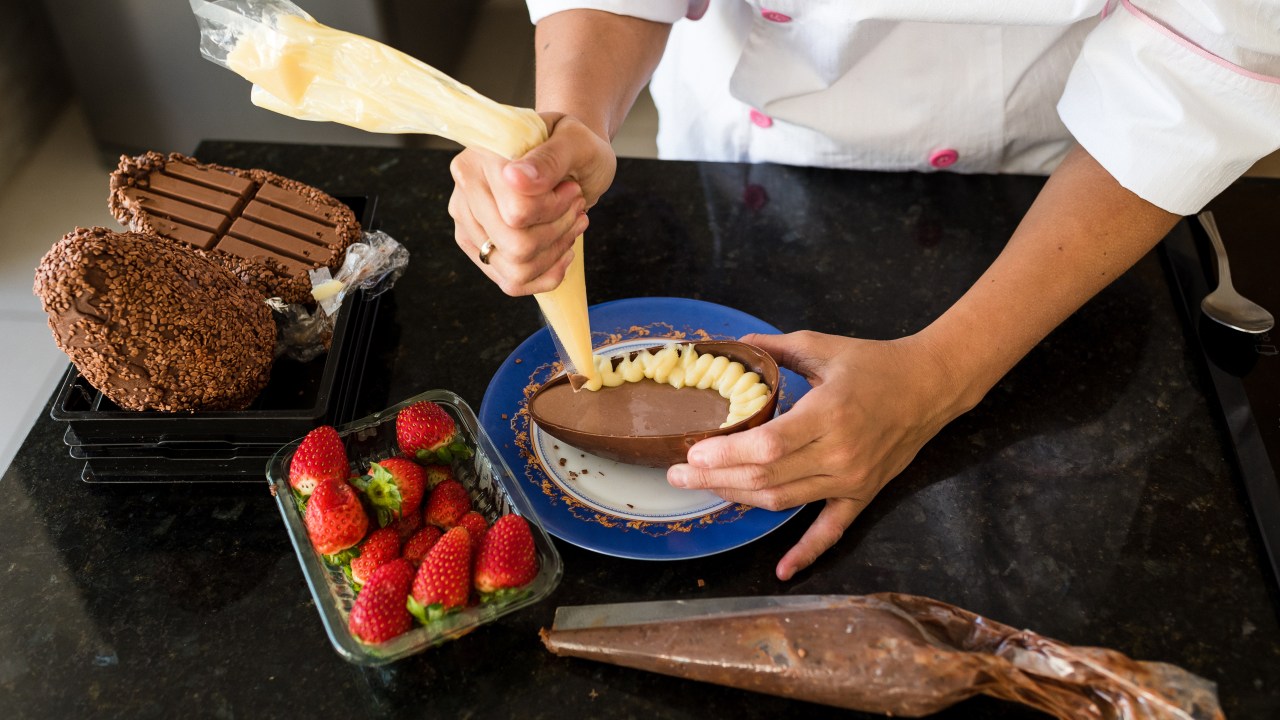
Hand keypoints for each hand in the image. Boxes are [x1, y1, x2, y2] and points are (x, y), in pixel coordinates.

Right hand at [448, 112, 616, 294]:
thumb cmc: (573, 146)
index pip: (516, 211)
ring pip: (514, 269)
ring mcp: (468, 224)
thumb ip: (548, 158)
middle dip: (558, 232)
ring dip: (555, 252)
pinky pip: (511, 282)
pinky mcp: (478, 249)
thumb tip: (515, 178)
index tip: (572, 190)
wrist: (571, 160)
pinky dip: (547, 272)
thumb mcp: (575, 142)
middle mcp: (464, 191)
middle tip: (576, 208)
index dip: (554, 209)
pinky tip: (562, 248)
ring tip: (571, 224)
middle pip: (515, 245)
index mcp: (480, 157)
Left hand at [667, 330, 965, 580]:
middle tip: (677, 476)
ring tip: (703, 490)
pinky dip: (806, 554)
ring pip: (783, 501)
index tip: (692, 453)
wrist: (930, 386)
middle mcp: (839, 454)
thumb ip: (776, 348)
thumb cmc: (875, 363)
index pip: (768, 447)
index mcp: (828, 414)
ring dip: (738, 499)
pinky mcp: (861, 495)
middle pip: (766, 478)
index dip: (726, 455)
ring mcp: (851, 480)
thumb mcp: (823, 346)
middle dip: (714, 479)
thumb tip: (734, 345)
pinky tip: (781, 571)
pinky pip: (830, 531)